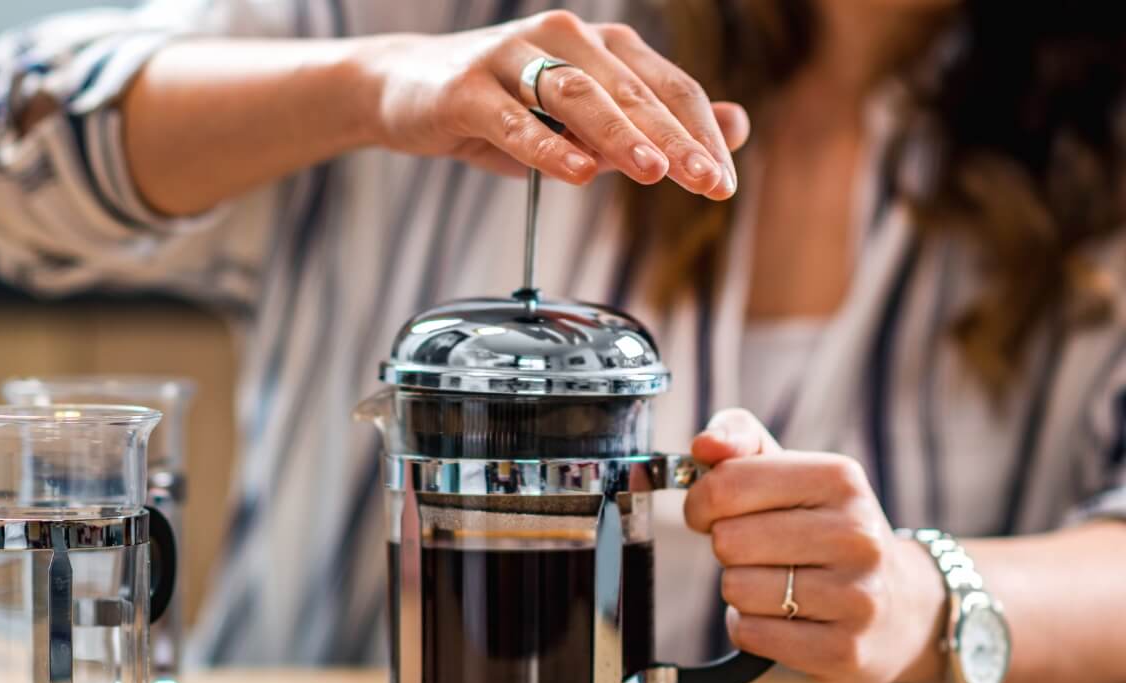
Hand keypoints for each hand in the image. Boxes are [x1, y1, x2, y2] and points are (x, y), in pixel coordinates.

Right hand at [364, 11, 748, 197]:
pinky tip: (578, 172)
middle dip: (674, 140)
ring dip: (619, 135)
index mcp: (601, 46)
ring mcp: (513, 57)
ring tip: (653, 172)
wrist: (409, 89)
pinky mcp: (468, 87)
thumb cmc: (504, 108)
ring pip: (578, 95)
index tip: (724, 183)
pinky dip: (547, 146)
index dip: (700, 134)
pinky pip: (514, 119)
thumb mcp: (584, 122)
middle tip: (707, 183)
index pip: (667, 87)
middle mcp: (564, 38)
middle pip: (631, 91)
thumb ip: (652, 126)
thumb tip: (733, 127)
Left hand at [684, 410, 947, 682]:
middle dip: (728, 548)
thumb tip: (705, 445)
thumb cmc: (824, 530)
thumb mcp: (793, 473)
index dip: (702, 502)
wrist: (900, 607)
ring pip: (737, 589)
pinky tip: (782, 617)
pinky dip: (749, 627)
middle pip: (728, 541)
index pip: (728, 484)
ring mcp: (856, 596)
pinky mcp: (844, 649)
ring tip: (777, 584)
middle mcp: (856, 535)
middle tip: (758, 552)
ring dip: (740, 590)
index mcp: (840, 480)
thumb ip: (741, 441)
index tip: (712, 512)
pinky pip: (751, 633)